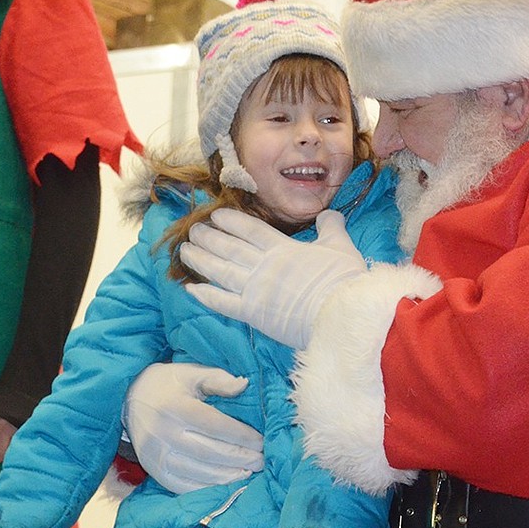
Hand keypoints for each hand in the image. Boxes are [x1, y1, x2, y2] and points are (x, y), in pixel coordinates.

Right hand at [124, 362, 263, 493]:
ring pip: (198, 472)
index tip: (262, 441)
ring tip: (249, 473)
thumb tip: (245, 385)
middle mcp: (162, 432)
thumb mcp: (193, 373)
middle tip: (262, 461)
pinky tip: (226, 484)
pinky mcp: (152, 469)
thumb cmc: (170, 384)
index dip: (241, 436)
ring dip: (227, 476)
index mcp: (174, 406)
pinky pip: (182, 486)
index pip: (215, 426)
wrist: (131, 397)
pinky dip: (206, 488)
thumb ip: (219, 379)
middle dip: (240, 458)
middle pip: (210, 451)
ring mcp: (155, 453)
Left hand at [180, 208, 365, 348]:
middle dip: (209, 237)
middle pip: (228, 248)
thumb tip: (330, 214)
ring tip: (185, 252)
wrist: (341, 314)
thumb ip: (331, 227)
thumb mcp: (341, 246)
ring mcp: (255, 290)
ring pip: (220, 271)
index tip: (216, 215)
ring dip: (201, 260)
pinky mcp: (253, 314)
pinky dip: (206, 296)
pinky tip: (190, 289)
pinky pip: (223, 303)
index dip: (230, 221)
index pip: (249, 229)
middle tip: (193, 230)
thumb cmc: (344, 281)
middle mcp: (263, 266)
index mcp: (282, 248)